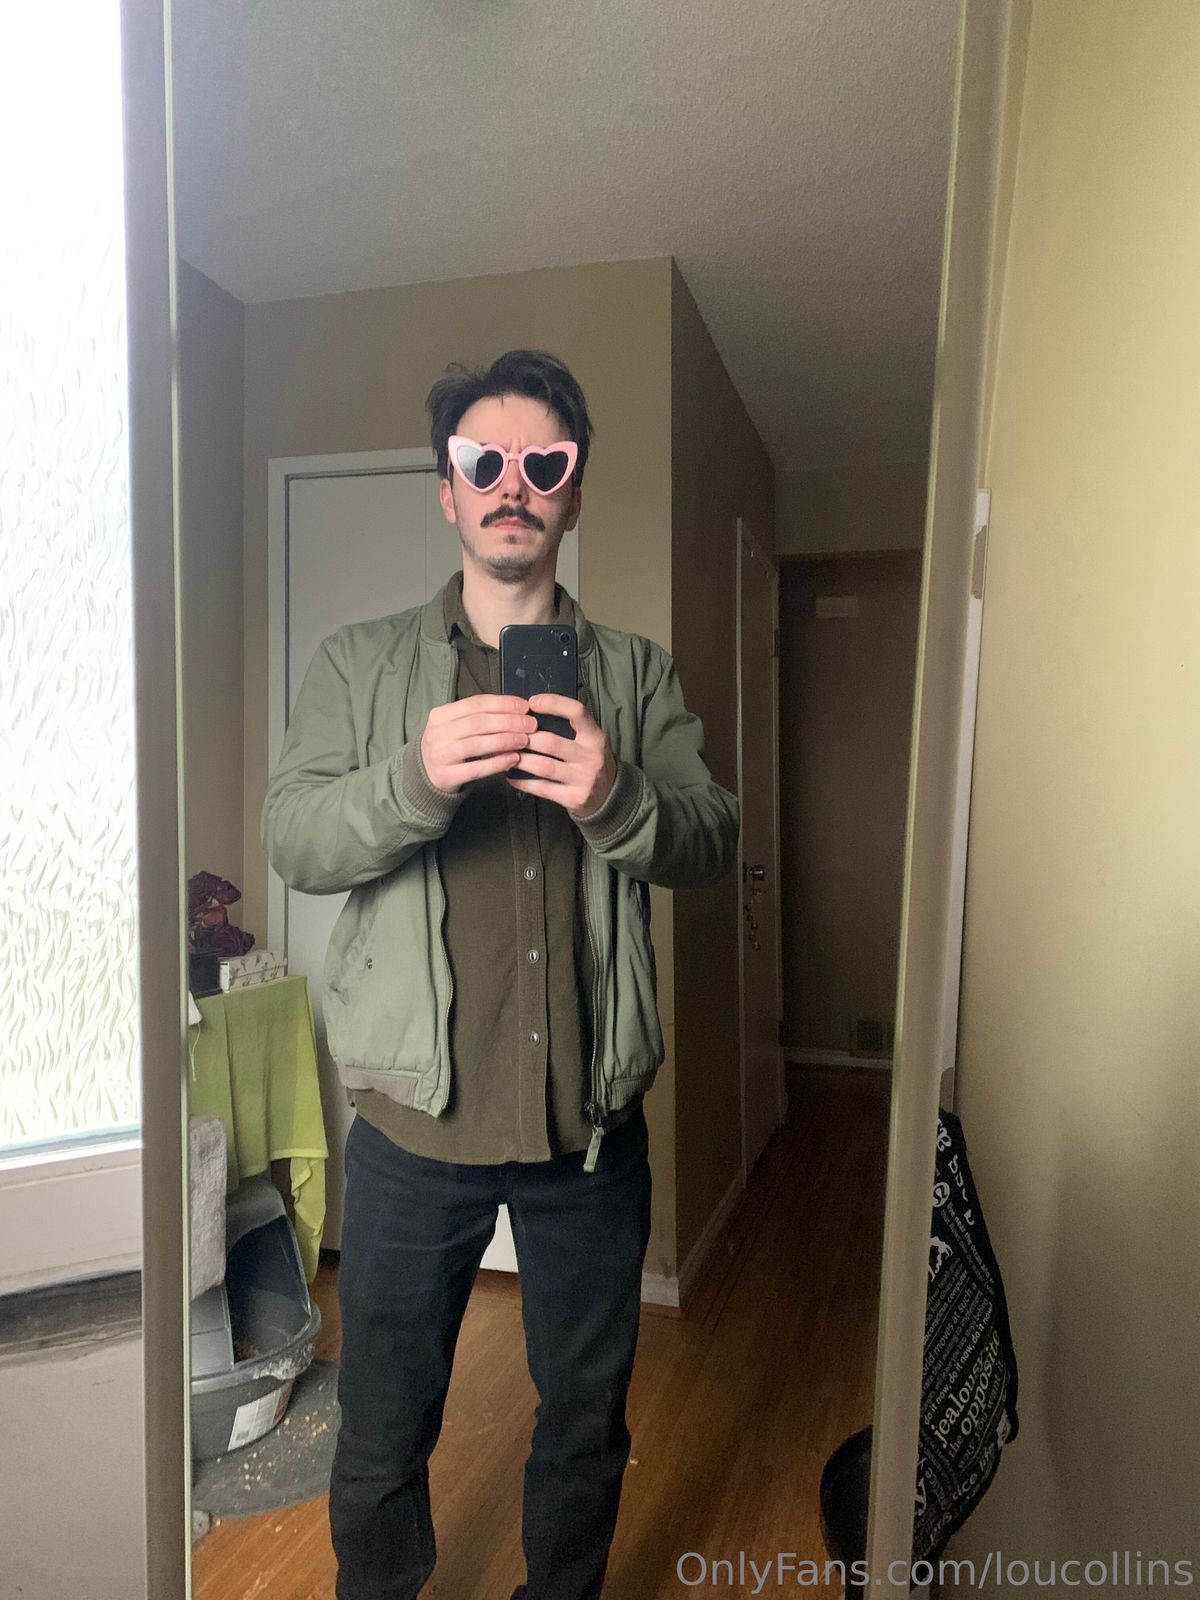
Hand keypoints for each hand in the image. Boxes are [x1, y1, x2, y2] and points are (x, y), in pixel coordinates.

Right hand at [419, 693, 536, 793]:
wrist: (426, 776)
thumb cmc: (450, 747)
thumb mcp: (456, 727)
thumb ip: (480, 717)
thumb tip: (517, 709)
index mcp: (440, 715)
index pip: (475, 704)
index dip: (502, 704)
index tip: (524, 706)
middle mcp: (436, 734)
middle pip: (477, 723)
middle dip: (508, 722)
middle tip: (530, 724)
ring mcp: (439, 756)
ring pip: (476, 744)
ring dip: (505, 741)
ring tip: (524, 740)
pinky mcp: (446, 776)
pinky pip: (476, 769)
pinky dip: (497, 763)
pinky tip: (513, 759)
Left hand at [505, 693, 617, 815]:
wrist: (609, 794)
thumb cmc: (590, 760)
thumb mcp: (590, 740)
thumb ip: (569, 727)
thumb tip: (531, 714)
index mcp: (596, 737)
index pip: (577, 712)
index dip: (554, 704)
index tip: (532, 702)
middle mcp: (591, 757)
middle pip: (551, 742)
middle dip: (525, 737)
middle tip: (508, 734)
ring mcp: (583, 779)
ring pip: (543, 766)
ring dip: (520, 759)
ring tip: (506, 753)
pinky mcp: (573, 798)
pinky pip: (541, 788)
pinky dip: (522, 781)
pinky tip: (510, 774)